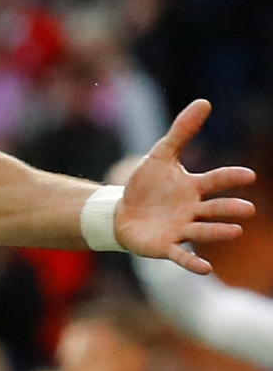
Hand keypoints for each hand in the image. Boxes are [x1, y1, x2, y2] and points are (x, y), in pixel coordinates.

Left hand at [114, 99, 255, 273]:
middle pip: (213, 208)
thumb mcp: (161, 154)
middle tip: (247, 209)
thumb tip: (204, 102)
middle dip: (229, 209)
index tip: (248, 175)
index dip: (229, 178)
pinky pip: (182, 255)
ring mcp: (181, 229)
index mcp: (193, 188)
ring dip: (218, 231)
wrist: (122, 212)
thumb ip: (181, 131)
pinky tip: (207, 268)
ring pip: (202, 230)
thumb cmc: (146, 185)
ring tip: (235, 230)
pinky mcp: (166, 247)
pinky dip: (194, 261)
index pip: (215, 181)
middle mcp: (192, 210)